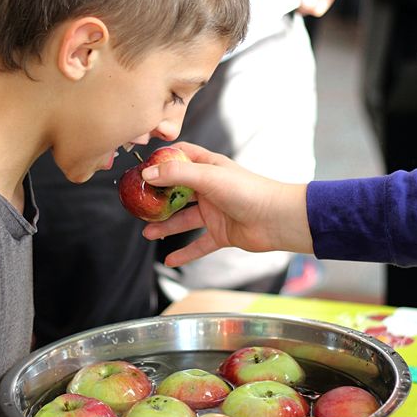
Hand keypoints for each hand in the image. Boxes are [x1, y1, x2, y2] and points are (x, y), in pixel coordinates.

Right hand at [140, 142, 312, 266]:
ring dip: (166, 226)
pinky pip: (199, 244)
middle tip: (138, 205)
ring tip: (147, 232)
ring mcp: (215, 211)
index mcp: (209, 167)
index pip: (181, 157)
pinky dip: (185, 253)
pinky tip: (169, 260)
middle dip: (158, 198)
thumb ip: (177, 174)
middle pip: (177, 191)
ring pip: (184, 219)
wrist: (277, 219)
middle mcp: (210, 188)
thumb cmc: (248, 191)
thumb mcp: (209, 177)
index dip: (161, 160)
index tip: (141, 167)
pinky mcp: (222, 233)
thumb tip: (147, 174)